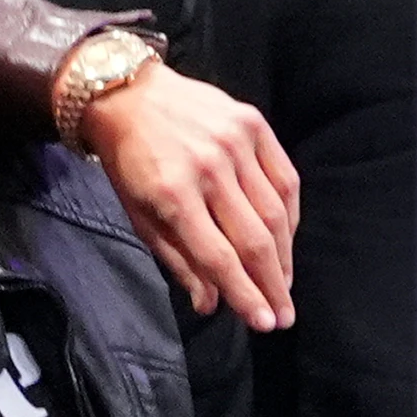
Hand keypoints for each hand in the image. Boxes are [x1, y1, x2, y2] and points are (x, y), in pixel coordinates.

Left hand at [80, 62, 298, 330]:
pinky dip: (290, 215)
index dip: (244, 294)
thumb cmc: (127, 160)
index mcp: (172, 194)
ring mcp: (235, 143)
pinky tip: (286, 240)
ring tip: (284, 285)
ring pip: (275, 212)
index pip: (219, 256)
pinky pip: (284, 179)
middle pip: (254, 239)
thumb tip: (209, 303)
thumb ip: (176, 258)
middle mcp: (208, 169)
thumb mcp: (137, 213)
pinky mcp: (253, 124)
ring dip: (284, 256)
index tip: (263, 322)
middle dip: (272, 284)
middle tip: (283, 315)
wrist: (127, 94)